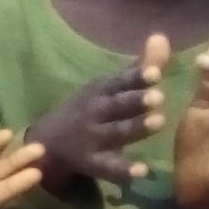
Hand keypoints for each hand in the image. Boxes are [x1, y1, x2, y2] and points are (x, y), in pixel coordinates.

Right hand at [28, 33, 167, 188]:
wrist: (47, 144)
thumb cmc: (87, 110)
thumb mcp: (107, 87)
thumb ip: (138, 68)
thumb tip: (161, 36)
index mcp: (99, 91)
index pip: (119, 82)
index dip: (136, 78)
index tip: (155, 73)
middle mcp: (94, 112)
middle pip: (116, 106)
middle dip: (135, 101)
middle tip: (158, 97)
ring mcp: (91, 138)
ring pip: (115, 133)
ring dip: (135, 128)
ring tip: (158, 123)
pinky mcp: (91, 163)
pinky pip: (108, 167)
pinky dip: (124, 170)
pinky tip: (142, 171)